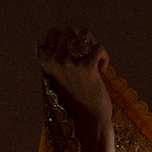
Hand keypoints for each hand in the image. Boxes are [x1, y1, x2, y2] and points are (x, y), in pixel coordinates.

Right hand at [36, 25, 114, 151]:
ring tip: (94, 59)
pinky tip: (102, 70)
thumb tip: (56, 37)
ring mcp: (71, 64)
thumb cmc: (76, 100)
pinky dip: (104, 57)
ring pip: (84, 33)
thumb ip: (57, 59)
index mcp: (46, 63)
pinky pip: (98, 47)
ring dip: (92, 43)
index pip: (52, 34)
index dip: (65, 39)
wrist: (89, 121)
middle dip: (81, 39)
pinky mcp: (87, 68)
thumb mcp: (59, 79)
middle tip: (87, 54)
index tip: (73, 53)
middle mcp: (56, 61)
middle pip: (68, 30)